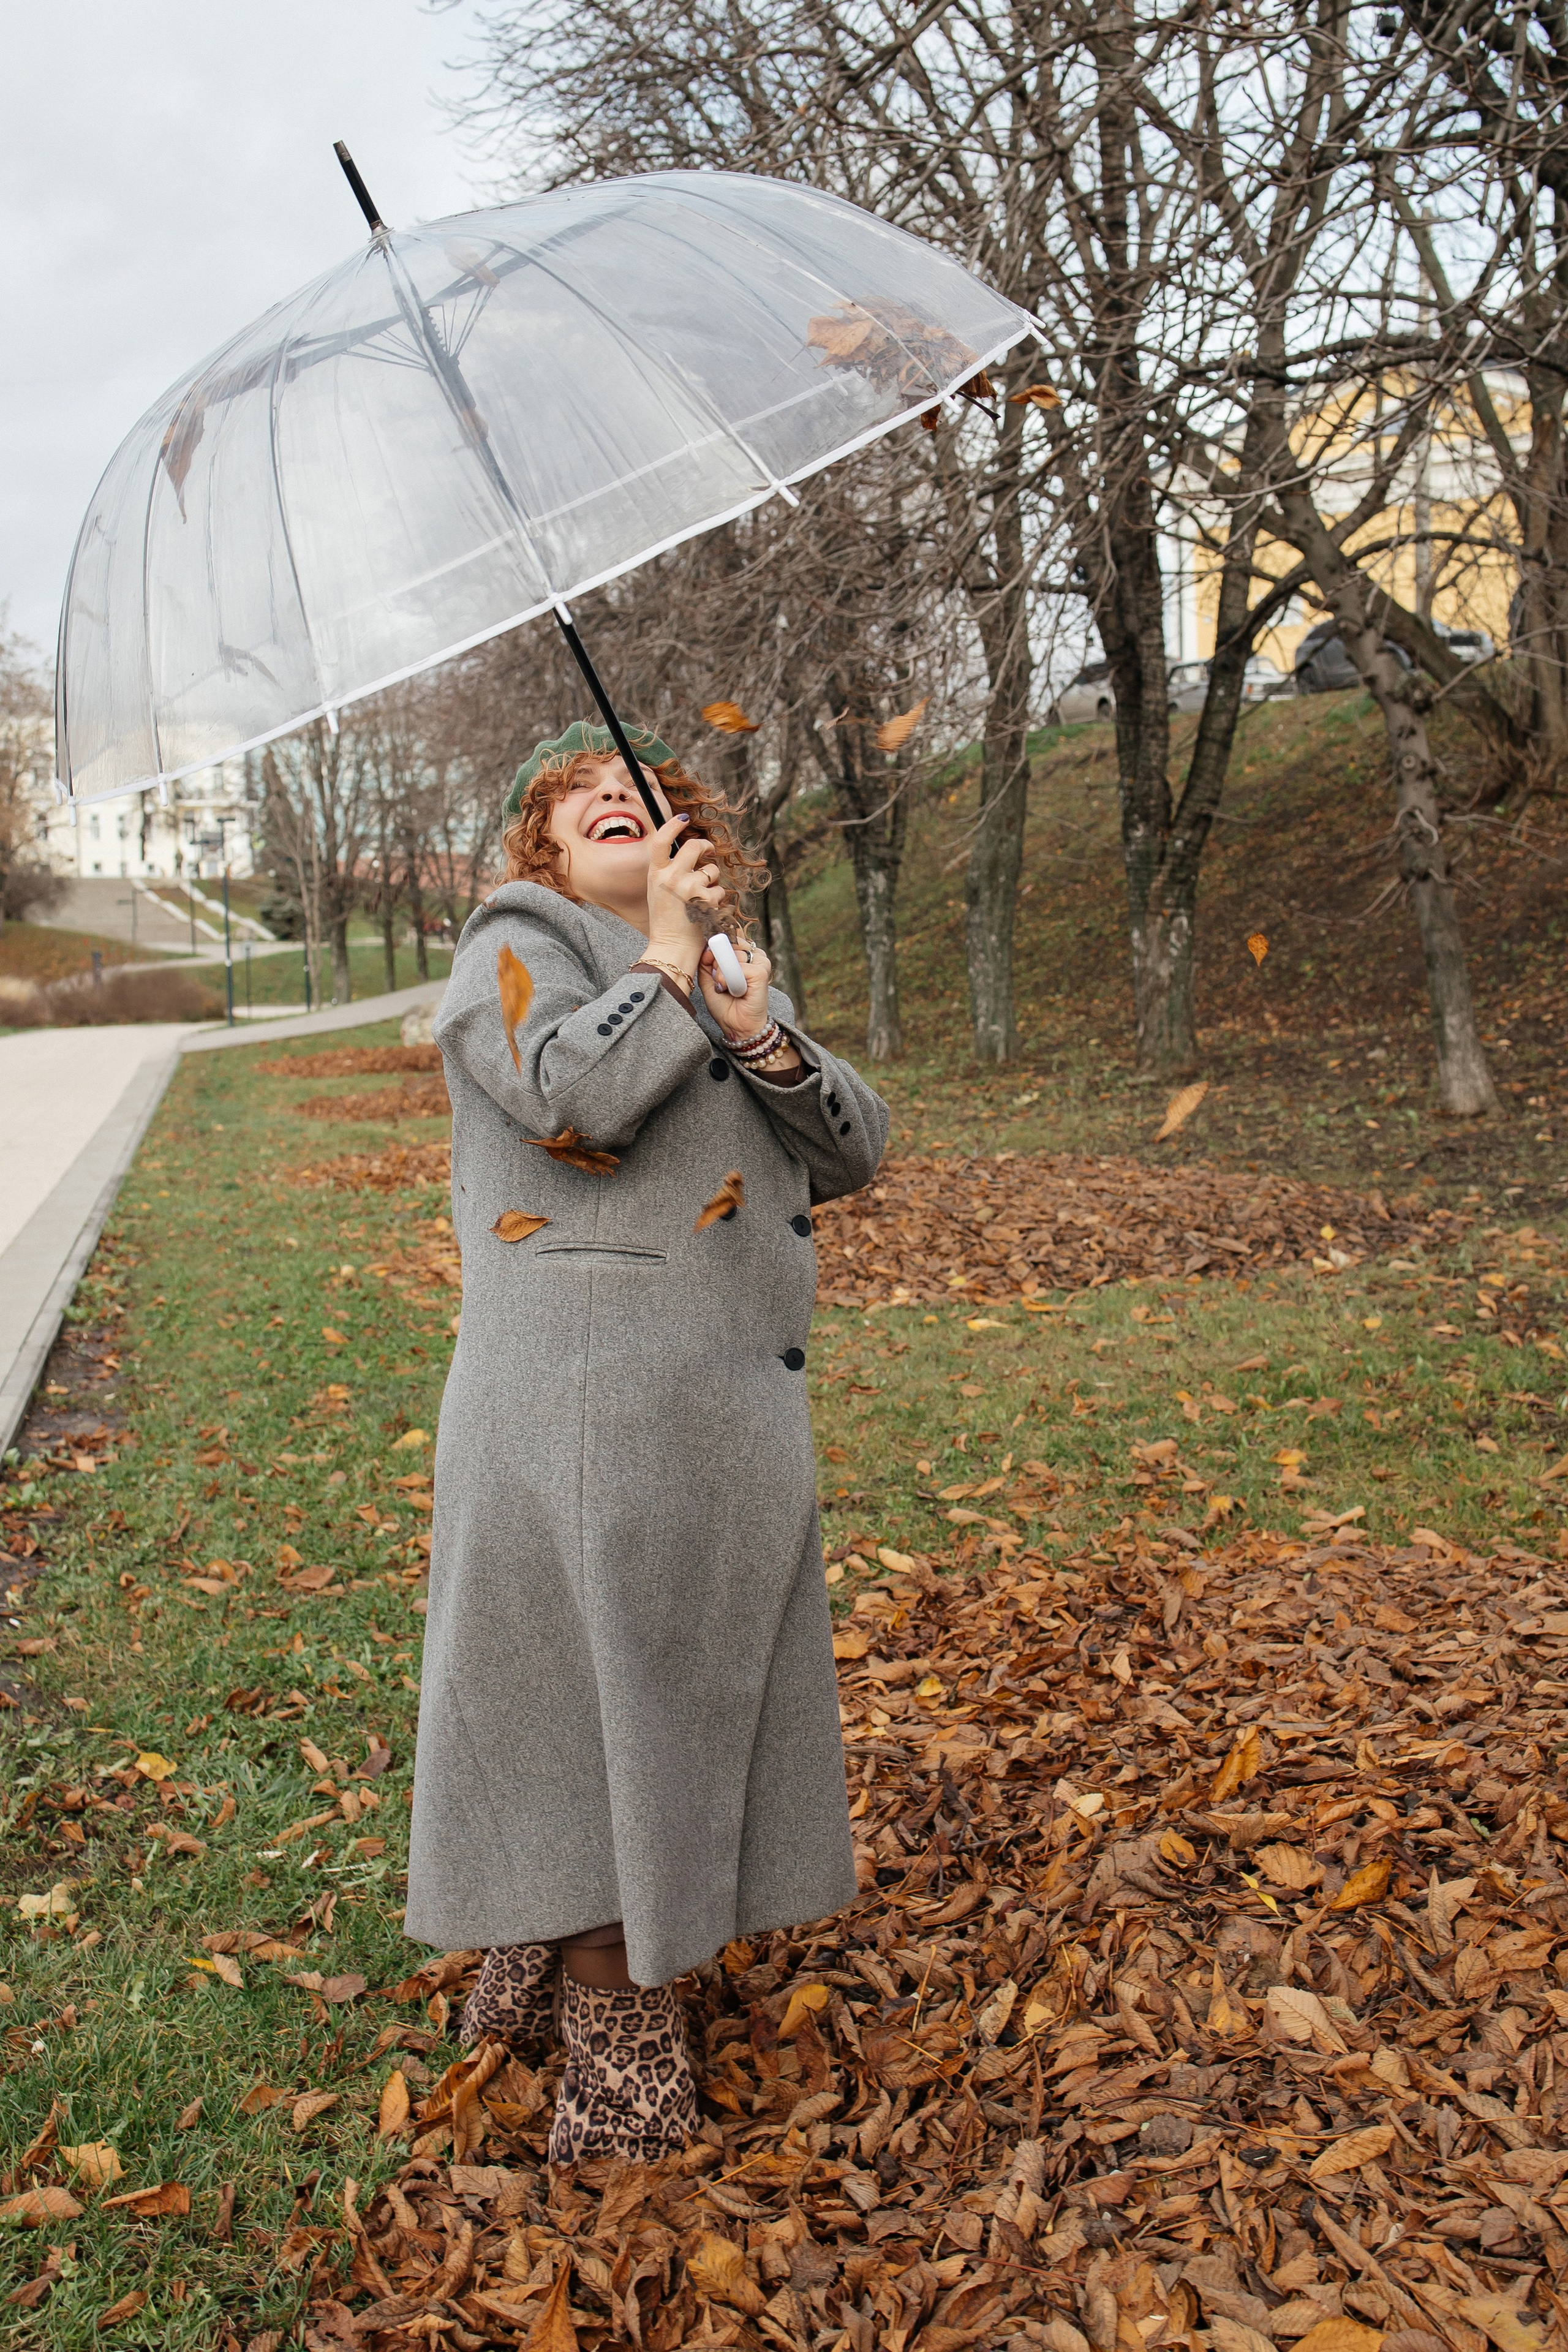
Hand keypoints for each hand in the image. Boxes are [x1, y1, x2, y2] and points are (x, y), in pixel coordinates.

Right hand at [644, 814, 724, 974]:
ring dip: (712, 881)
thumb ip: (670, 872)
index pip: (661, 840)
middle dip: (706, 847)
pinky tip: (706, 912)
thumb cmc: (666, 922)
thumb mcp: (659, 892)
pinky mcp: (706, 900)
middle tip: (709, 852)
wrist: (671, 948)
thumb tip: (690, 852)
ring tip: (701, 899)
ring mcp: (689, 888)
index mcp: (656, 874)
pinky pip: (720, 890)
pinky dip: (717, 900)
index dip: (673, 825)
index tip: (683, 818)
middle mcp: (671, 877)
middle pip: (694, 846)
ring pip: (712, 871)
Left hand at [698, 937, 773, 1037]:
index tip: (710, 963)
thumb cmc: (725, 1004)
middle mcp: (753, 955)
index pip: (727, 937)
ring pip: (733, 954)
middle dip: (717, 965)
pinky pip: (739, 967)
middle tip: (721, 983)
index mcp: (743, 953)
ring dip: (722, 975)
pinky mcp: (762, 972)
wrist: (735, 1025)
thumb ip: (706, 961)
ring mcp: (760, 963)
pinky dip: (730, 981)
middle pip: (728, 943)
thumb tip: (708, 948)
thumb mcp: (708, 979)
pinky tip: (737, 992)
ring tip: (729, 989)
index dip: (715, 948)